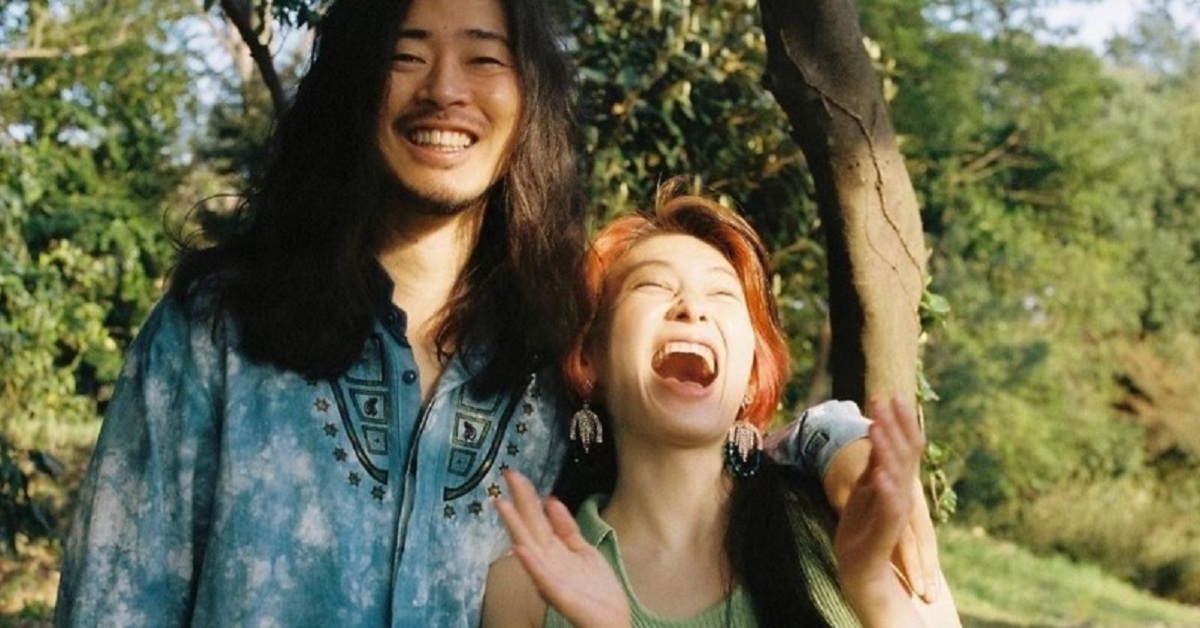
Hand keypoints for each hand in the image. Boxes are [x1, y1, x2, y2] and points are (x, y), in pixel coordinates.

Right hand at [494, 470, 630, 627]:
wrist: (612, 621)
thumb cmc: (596, 590)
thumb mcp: (584, 550)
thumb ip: (566, 528)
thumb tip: (550, 500)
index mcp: (555, 550)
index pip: (537, 518)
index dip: (527, 496)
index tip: (515, 473)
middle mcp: (548, 561)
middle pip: (531, 526)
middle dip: (519, 501)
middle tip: (507, 475)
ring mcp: (551, 577)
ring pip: (530, 547)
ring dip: (515, 526)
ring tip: (502, 504)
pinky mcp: (560, 595)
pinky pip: (543, 578)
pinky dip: (531, 564)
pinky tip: (520, 549)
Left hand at [823, 412, 940, 601]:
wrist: (864, 571)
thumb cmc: (862, 529)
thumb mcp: (865, 490)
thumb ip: (874, 465)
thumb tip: (876, 434)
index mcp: (896, 480)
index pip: (904, 444)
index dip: (898, 419)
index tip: (888, 394)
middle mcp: (902, 491)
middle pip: (904, 451)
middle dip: (892, 423)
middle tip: (880, 397)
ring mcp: (897, 509)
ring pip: (897, 474)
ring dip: (886, 449)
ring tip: (875, 427)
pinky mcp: (888, 530)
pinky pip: (890, 506)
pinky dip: (885, 489)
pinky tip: (878, 474)